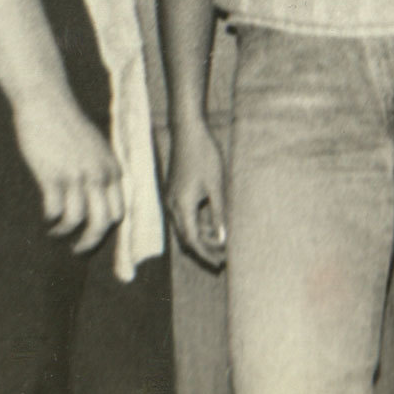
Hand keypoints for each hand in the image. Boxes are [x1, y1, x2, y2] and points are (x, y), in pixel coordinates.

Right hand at [15, 93, 123, 254]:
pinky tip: (46, 218)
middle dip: (90, 243)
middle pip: (102, 222)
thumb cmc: (68, 125)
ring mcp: (76, 176)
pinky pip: (55, 211)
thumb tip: (99, 201)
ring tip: (56, 233)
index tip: (96, 238)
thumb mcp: (96, 147)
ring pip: (77, 221)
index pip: (120, 211)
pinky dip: (50, 220)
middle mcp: (99, 174)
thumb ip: (101, 171)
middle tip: (77, 250)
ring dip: (65, 233)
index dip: (109, 231)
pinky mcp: (53, 175)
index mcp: (112, 168)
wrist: (47, 102)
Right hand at [166, 118, 229, 269]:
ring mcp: (170, 199)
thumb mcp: (216, 186)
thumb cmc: (204, 155)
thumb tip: (222, 238)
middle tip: (222, 257)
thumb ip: (219, 213)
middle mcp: (172, 206)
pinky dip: (195, 224)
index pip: (192, 241)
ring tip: (219, 242)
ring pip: (184, 227)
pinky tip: (211, 223)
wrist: (187, 131)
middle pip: (186, 238)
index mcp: (182, 206)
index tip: (221, 262)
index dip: (206, 254)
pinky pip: (182, 216)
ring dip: (200, 236)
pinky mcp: (173, 192)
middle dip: (204, 249)